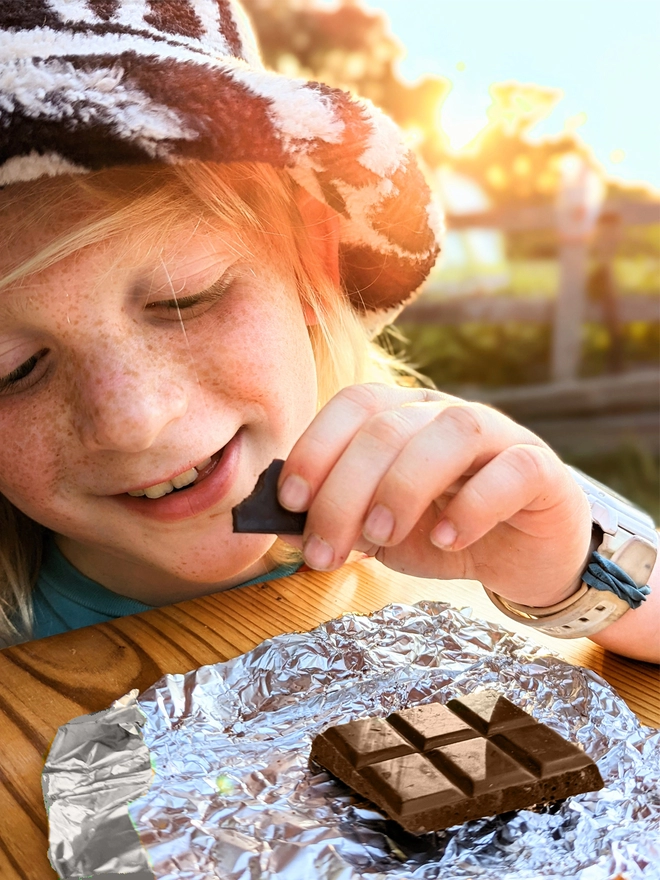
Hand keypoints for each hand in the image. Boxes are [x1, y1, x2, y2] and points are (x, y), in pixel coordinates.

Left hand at [277, 383, 592, 607]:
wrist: (523, 555)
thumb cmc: (445, 533)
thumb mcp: (380, 533)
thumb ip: (339, 523)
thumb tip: (281, 527)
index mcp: (403, 416)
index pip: (355, 405)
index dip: (317, 446)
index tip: (290, 501)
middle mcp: (446, 414)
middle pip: (389, 427)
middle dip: (345, 490)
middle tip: (326, 550)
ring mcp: (499, 436)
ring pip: (452, 432)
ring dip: (404, 487)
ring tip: (381, 537)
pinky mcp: (541, 470)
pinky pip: (512, 470)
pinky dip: (475, 505)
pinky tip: (449, 540)